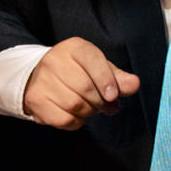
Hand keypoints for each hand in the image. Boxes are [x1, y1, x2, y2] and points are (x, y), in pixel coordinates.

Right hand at [22, 39, 141, 130]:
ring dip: (88, 112)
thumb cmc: (77, 73)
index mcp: (74, 48)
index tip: (113, 95)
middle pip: (85, 87)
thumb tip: (134, 84)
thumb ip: (117, 78)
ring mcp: (42, 80)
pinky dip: (75, 122)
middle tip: (106, 106)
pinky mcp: (36, 100)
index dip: (105, 79)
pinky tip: (76, 115)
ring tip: (89, 108)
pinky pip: (63, 119)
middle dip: (101, 102)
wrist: (41, 78)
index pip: (92, 59)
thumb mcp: (99, 69)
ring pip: (74, 105)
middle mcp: (54, 60)